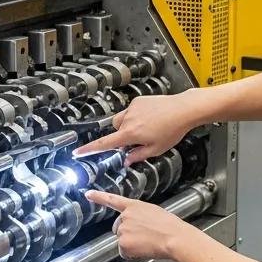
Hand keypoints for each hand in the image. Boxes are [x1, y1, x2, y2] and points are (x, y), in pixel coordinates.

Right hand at [73, 91, 204, 165]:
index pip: (105, 143)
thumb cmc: (172, 130)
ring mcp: (133, 108)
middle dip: (121, 136)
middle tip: (138, 140)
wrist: (183, 110)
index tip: (78, 152)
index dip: (90, 149)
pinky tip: (151, 118)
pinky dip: (136, 116)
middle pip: (115, 130)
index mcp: (130, 134)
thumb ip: (137, 156)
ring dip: (128, 126)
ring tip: (147, 128)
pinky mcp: (138, 101)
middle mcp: (128, 120)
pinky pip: (131, 111)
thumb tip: (126, 160)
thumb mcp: (156, 149)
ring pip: (122, 120)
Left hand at [85, 190, 190, 260]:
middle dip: (127, 234)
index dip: (99, 197)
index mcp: (134, 206)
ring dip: (132, 244)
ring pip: (122, 241)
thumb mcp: (153, 213)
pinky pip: (124, 253)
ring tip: (148, 242)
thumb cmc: (170, 226)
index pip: (112, 200)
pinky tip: (144, 249)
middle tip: (144, 237)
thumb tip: (137, 226)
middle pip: (117, 228)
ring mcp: (122, 230)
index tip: (87, 194)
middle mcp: (125, 216)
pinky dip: (132, 254)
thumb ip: (140, 216)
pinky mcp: (123, 244)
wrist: (174, 237)